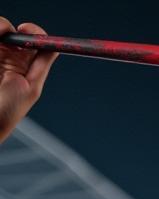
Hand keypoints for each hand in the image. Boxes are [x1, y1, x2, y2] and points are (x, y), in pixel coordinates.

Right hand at [0, 19, 56, 142]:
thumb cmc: (10, 109)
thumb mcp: (32, 86)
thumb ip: (42, 64)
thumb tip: (52, 46)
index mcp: (27, 64)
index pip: (34, 40)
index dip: (33, 31)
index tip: (25, 29)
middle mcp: (11, 55)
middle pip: (13, 30)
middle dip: (8, 27)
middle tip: (5, 33)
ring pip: (0, 28)